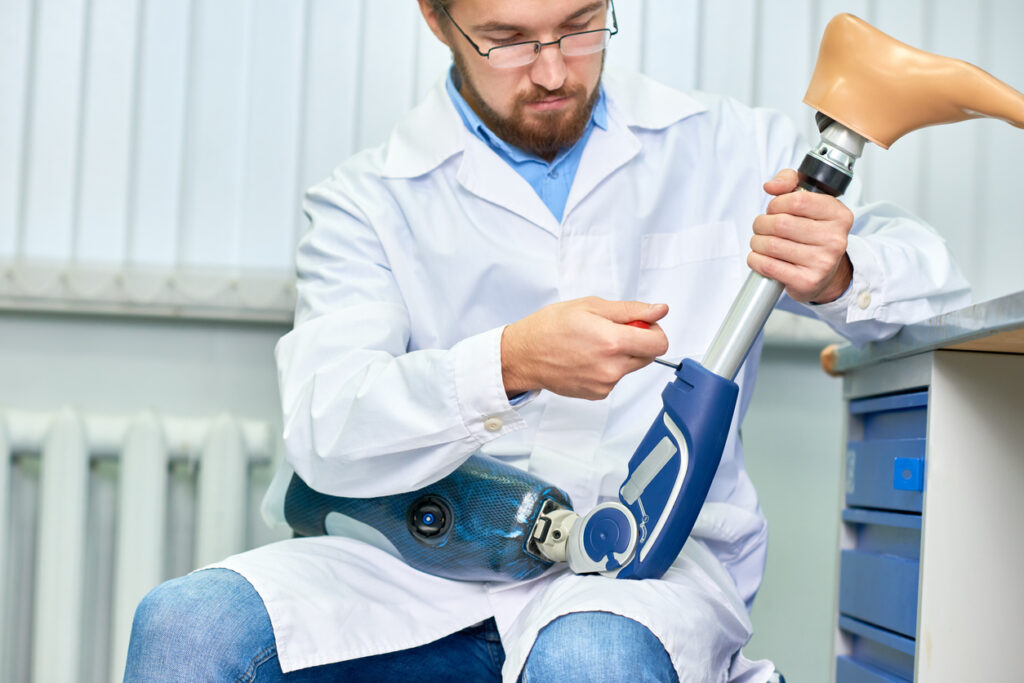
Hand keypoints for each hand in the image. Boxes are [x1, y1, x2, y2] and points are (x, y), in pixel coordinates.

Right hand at [501, 297, 669, 399]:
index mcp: (613, 342)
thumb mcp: (590, 306)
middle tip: (611, 331)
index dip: (654, 331)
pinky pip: (614, 378)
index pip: (659, 343)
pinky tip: (586, 358)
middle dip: (638, 342)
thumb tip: (659, 310)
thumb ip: (630, 310)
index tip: (640, 325)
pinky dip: (607, 368)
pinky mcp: (597, 394)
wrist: (524, 355)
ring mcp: (605, 384)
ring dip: (621, 355)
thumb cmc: (550, 327)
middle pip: (649, 357)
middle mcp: (612, 367)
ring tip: (592, 345)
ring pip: (630, 367)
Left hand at [748, 169, 853, 302]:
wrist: (824, 274)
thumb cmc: (812, 235)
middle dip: (761, 223)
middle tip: (761, 227)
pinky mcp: (807, 281)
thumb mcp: (809, 202)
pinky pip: (768, 266)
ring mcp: (822, 262)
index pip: (798, 200)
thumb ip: (790, 182)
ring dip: (756, 242)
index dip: (776, 203)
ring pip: (771, 245)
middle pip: (781, 224)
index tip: (774, 209)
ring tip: (760, 242)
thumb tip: (771, 186)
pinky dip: (755, 260)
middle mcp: (834, 239)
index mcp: (839, 215)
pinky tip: (759, 257)